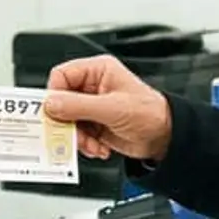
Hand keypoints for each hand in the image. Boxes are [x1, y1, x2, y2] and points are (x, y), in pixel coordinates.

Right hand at [43, 55, 172, 161]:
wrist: (165, 138)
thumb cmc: (151, 113)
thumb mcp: (113, 108)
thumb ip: (79, 106)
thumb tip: (52, 104)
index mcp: (98, 71)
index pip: (62, 76)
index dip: (54, 94)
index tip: (54, 113)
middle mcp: (92, 87)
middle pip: (60, 102)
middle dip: (66, 123)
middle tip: (71, 135)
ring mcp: (92, 107)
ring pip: (66, 122)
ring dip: (77, 138)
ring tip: (93, 144)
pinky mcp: (93, 125)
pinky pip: (76, 135)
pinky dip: (85, 145)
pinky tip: (99, 147)